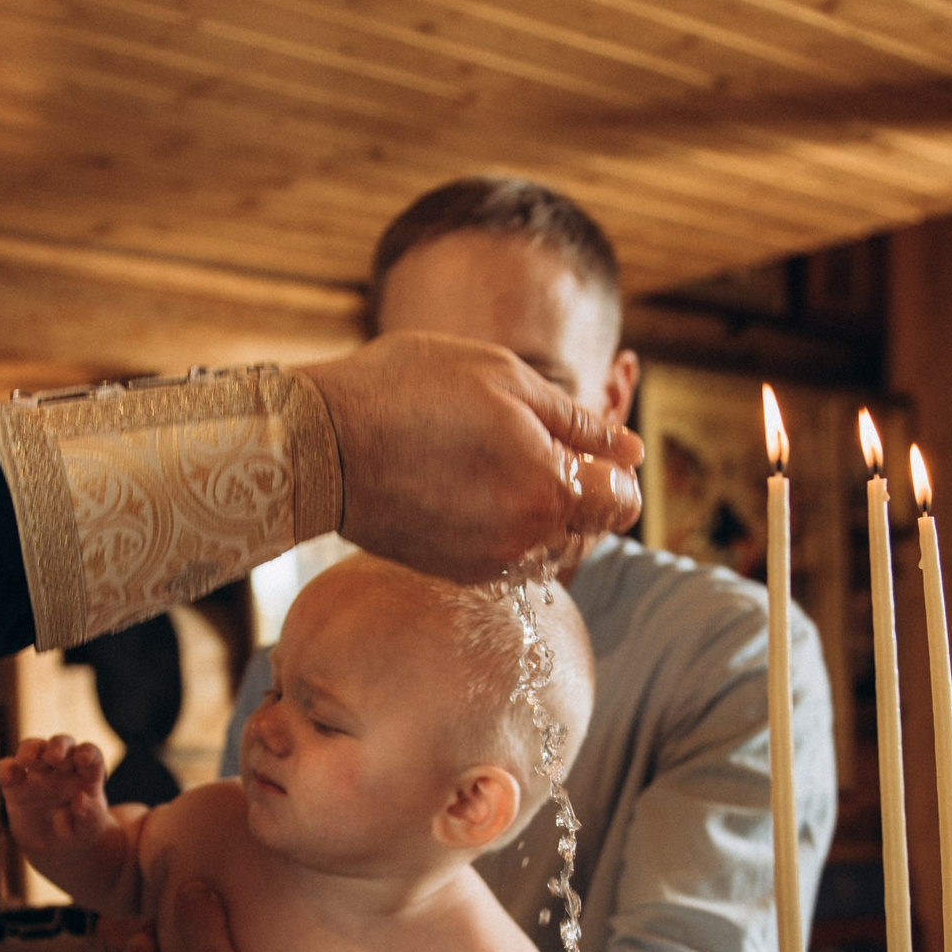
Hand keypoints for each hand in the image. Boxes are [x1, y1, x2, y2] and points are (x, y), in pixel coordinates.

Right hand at [0, 734, 109, 853]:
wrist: (55, 848)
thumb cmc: (79, 832)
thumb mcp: (89, 829)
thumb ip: (89, 816)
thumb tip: (80, 800)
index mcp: (86, 774)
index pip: (90, 755)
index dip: (88, 753)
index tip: (84, 758)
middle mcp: (62, 767)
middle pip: (60, 745)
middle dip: (57, 746)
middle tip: (54, 756)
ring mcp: (37, 772)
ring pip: (32, 748)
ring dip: (30, 750)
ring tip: (27, 760)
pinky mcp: (15, 785)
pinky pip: (8, 770)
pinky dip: (6, 770)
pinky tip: (7, 778)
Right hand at [298, 332, 644, 583]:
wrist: (320, 444)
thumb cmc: (410, 390)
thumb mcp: (506, 378)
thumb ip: (578, 421)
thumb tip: (631, 449)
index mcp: (549, 487)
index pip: (623, 500)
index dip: (616, 469)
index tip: (591, 446)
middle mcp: (526, 538)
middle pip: (588, 526)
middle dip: (580, 489)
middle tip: (540, 444)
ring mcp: (489, 563)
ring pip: (547, 545)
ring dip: (542, 510)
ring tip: (499, 462)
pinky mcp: (455, 572)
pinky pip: (508, 557)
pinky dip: (506, 527)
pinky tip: (471, 487)